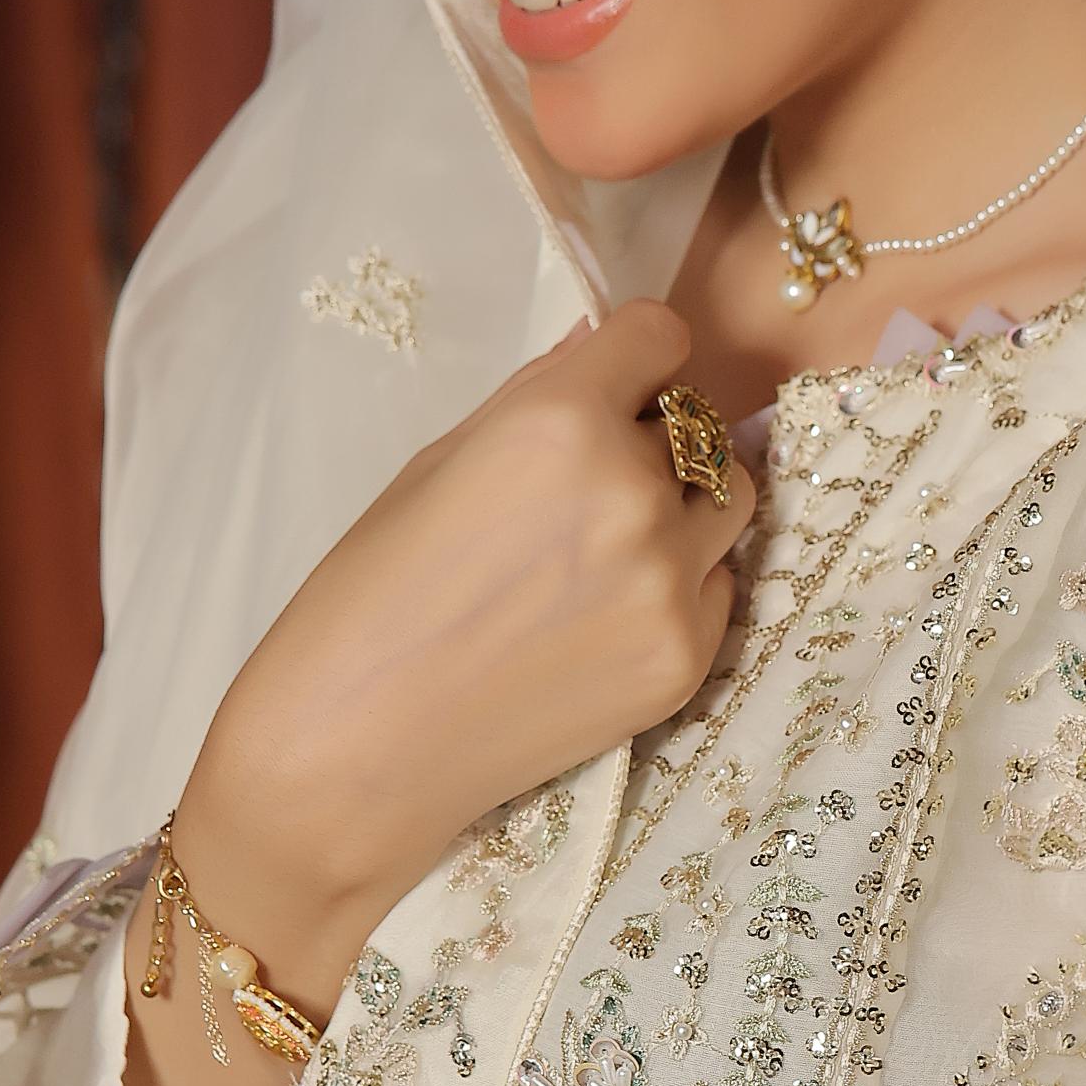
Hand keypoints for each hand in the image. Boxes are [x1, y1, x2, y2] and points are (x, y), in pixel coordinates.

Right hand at [170, 298, 753, 1026]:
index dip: (635, 358)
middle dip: (653, 440)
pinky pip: (719, 588)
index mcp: (560, 423)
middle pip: (698, 425)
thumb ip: (534, 398)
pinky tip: (602, 617)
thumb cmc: (368, 594)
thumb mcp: (435, 462)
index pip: (660, 337)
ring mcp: (670, 583)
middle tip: (587, 488)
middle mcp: (633, 492)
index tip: (615, 386)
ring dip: (685, 506)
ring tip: (607, 549)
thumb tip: (598, 347)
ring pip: (729, 502)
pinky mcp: (687, 659)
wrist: (356, 748)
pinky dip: (681, 586)